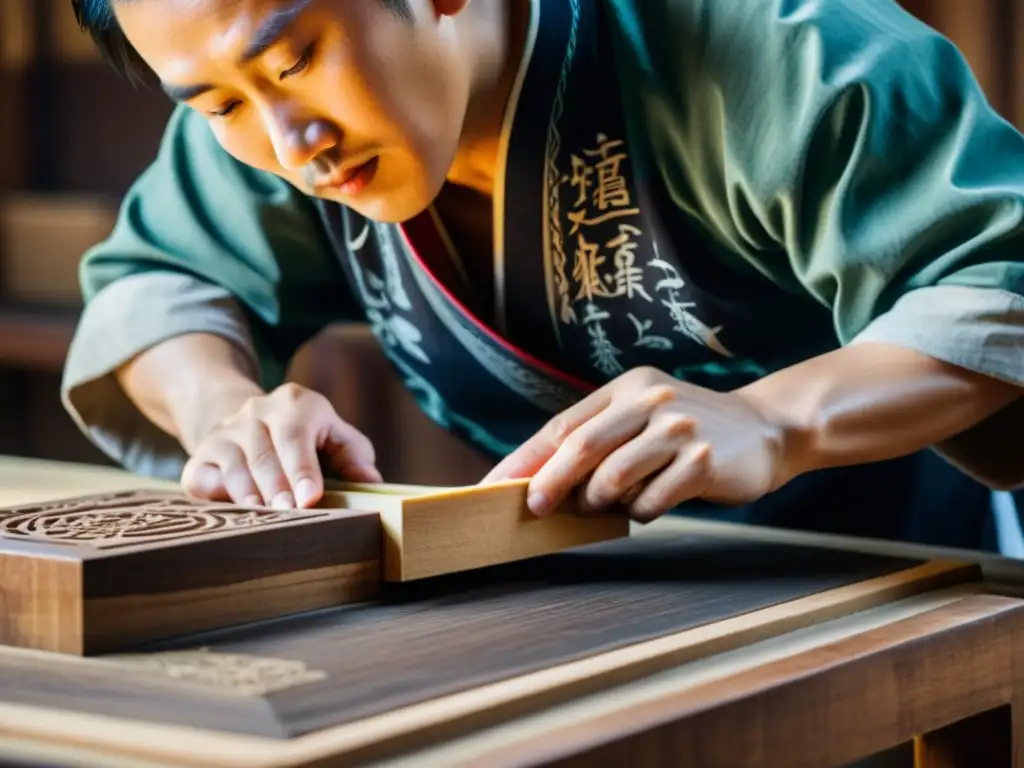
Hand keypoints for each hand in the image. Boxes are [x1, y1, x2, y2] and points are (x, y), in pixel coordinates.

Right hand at [180, 383, 381, 508]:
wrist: (249, 421)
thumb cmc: (305, 435)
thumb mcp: (333, 433)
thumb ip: (353, 454)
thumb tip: (371, 481)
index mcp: (294, 403)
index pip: (296, 435)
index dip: (302, 467)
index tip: (310, 496)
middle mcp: (255, 411)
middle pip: (264, 451)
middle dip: (277, 485)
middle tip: (289, 512)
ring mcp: (224, 432)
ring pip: (234, 463)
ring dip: (248, 492)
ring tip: (263, 515)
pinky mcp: (201, 455)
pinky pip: (202, 475)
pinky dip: (214, 493)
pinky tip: (231, 510)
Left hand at [482, 367, 786, 521]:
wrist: (765, 431)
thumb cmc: (688, 434)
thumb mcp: (641, 420)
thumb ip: (599, 441)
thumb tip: (538, 483)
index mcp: (627, 389)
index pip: (563, 425)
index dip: (525, 458)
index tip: (494, 485)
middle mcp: (651, 402)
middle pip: (582, 445)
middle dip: (551, 481)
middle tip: (534, 507)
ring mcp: (679, 430)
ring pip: (613, 477)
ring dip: (597, 502)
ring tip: (600, 508)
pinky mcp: (704, 461)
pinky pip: (651, 501)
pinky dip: (639, 513)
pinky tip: (648, 506)